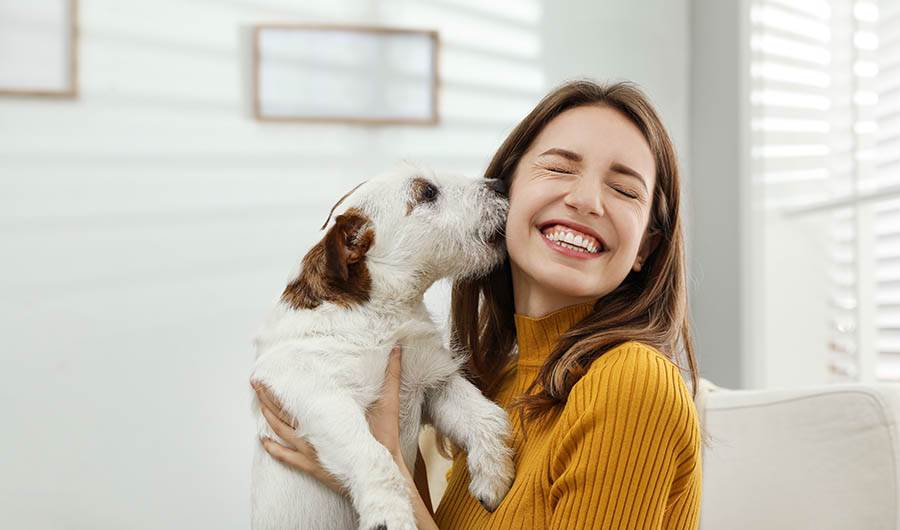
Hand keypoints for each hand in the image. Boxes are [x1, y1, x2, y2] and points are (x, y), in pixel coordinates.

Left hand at [252, 343, 406, 494]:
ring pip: (281, 432)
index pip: (296, 398)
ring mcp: (309, 450)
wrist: (380, 472)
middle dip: (268, 396)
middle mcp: (312, 432)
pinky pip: (286, 457)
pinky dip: (273, 449)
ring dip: (267, 417)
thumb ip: (392, 375)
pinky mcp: (310, 466)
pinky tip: (263, 441)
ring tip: (258, 403)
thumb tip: (397, 349)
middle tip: (255, 383)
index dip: (280, 386)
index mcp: (325, 417)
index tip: (269, 373)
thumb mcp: (389, 403)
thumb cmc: (383, 438)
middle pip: (282, 412)